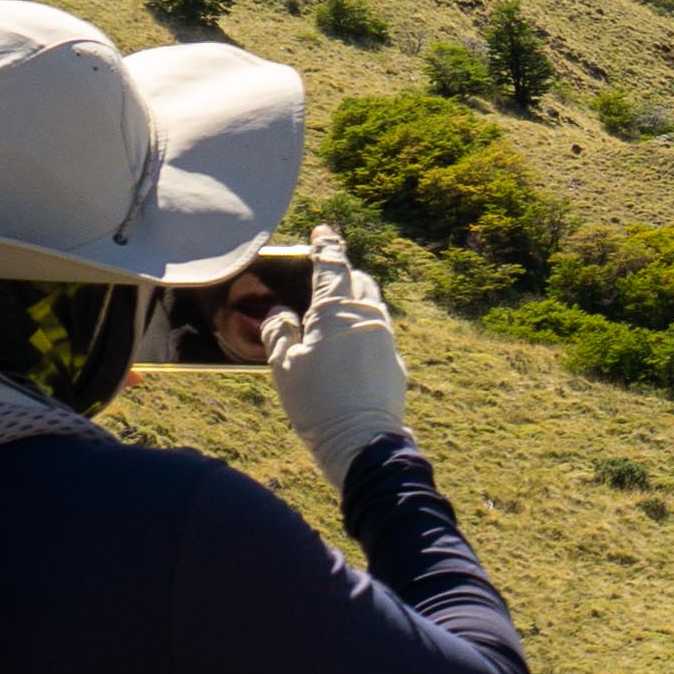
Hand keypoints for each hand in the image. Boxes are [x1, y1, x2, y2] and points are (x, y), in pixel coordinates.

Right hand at [260, 226, 406, 488]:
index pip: (332, 267)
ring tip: (334, 315)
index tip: (324, 231)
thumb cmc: (317, 401)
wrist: (364, 442)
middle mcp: (369, 318)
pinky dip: (361, 334)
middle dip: (345, 275)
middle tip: (327, 276)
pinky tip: (346, 352)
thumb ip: (279, 331)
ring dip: (356, 304)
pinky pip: (377, 337)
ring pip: (372, 309)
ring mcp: (386, 341)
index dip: (326, 247)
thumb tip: (279, 314)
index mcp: (338, 310)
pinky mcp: (394, 365)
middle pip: (360, 283)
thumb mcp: (284, 365)